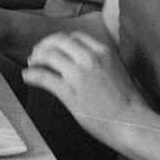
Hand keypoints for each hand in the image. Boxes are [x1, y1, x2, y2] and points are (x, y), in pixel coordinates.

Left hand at [22, 32, 147, 138]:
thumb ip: (103, 63)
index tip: (55, 47)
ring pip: (48, 55)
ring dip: (36, 58)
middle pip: (58, 41)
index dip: (61, 41)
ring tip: (31, 64)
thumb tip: (90, 65)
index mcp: (103, 52)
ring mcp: (78, 74)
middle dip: (45, 45)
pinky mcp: (69, 91)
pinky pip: (43, 77)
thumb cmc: (129, 103)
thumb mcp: (119, 72)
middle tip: (37, 53)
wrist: (131, 122)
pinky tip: (27, 77)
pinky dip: (31, 75)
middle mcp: (89, 58)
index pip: (75, 37)